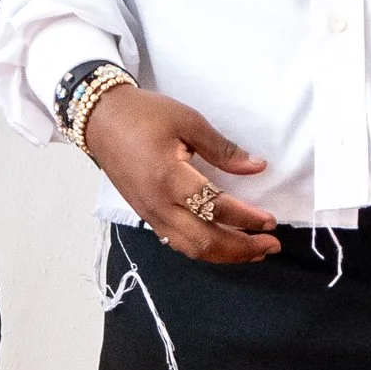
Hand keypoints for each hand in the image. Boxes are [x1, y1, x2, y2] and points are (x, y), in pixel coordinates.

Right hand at [80, 86, 276, 265]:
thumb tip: (257, 167)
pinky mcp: (145, 215)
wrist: (100, 119)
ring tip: (252, 250)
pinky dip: (203, 248)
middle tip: (270, 244)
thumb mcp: (188, 121)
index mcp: (170, 177)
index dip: (247, 217)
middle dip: (241, 248)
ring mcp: (150, 213)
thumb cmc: (143, 115)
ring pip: (191, 248)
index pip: (216, 207)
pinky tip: (221, 244)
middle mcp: (159, 203)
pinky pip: (176, 242)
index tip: (270, 220)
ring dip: (224, 255)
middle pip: (205, 240)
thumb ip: (223, 149)